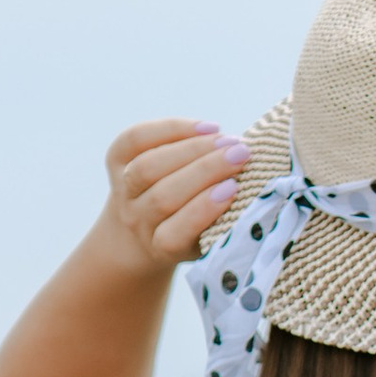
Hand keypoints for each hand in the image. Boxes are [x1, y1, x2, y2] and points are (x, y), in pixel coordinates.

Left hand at [96, 119, 253, 270]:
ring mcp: (122, 191)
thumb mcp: (210, 242)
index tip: (233, 188)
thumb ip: (228, 223)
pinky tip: (205, 127)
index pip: (175, 233)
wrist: (137, 236)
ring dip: (191, 147)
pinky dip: (169, 129)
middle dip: (204, 169)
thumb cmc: (192, 236)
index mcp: (160, 249)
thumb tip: (261, 184)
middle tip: (241, 152)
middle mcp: (136, 221)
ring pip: (147, 167)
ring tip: (225, 138)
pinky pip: (134, 139)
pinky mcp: (115, 161)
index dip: (202, 209)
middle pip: (163, 195)